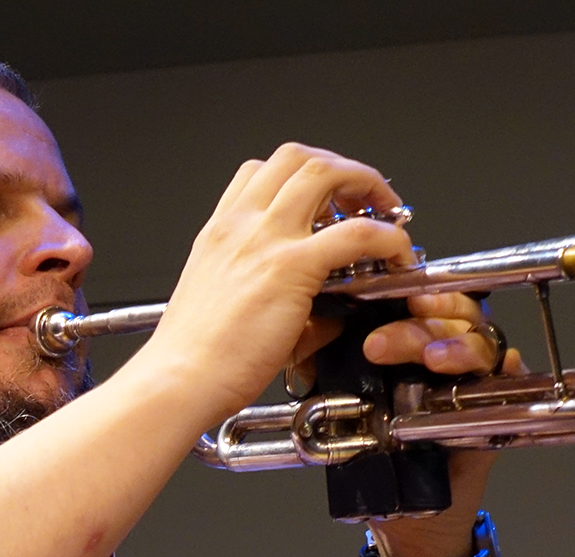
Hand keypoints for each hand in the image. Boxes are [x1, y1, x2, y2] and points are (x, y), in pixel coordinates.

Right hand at [135, 144, 416, 426]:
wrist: (178, 380)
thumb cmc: (194, 357)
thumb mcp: (228, 309)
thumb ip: (276, 298)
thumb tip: (325, 313)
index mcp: (221, 231)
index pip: (261, 172)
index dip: (303, 175)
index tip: (328, 199)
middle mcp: (241, 224)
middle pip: (297, 157)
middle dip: (340, 168)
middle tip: (364, 198)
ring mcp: (265, 240)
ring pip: (324, 173)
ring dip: (365, 183)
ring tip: (383, 213)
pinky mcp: (290, 268)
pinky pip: (358, 233)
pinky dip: (387, 237)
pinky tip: (396, 255)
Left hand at [348, 296, 524, 556]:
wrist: (408, 521)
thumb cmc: (380, 464)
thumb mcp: (347, 411)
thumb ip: (334, 371)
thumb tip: (311, 333)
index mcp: (409, 346)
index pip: (414, 302)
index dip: (399, 295)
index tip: (374, 301)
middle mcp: (445, 355)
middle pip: (448, 313)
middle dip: (416, 323)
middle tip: (380, 344)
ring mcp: (474, 377)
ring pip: (478, 337)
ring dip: (452, 342)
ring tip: (429, 358)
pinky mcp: (497, 404)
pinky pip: (510, 371)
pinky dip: (494, 367)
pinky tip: (468, 374)